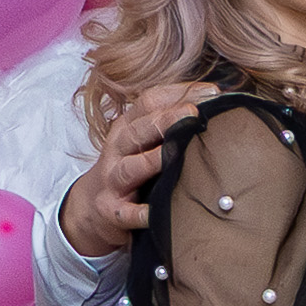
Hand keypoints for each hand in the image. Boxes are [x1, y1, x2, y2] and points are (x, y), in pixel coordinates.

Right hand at [62, 80, 209, 256]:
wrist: (91, 207)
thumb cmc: (129, 167)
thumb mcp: (140, 139)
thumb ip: (168, 121)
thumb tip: (214, 99)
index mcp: (127, 126)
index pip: (149, 101)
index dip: (179, 94)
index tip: (212, 92)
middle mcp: (117, 149)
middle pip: (139, 131)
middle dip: (167, 120)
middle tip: (194, 114)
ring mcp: (112, 181)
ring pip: (131, 168)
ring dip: (152, 160)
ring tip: (175, 153)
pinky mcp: (111, 211)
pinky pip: (126, 213)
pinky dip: (140, 213)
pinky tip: (155, 213)